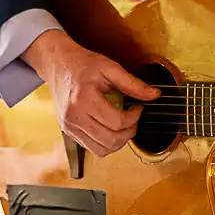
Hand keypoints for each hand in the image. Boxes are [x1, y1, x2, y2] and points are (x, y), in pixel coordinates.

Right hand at [22, 29, 159, 156]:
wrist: (58, 65)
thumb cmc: (83, 64)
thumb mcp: (110, 67)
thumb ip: (133, 83)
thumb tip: (155, 95)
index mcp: (84, 98)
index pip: (117, 122)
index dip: (135, 117)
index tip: (139, 107)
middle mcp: (74, 116)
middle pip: (110, 140)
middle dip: (129, 132)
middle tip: (134, 119)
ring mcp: (69, 126)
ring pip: (101, 150)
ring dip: (119, 142)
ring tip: (124, 125)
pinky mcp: (68, 131)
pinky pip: (92, 148)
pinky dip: (106, 143)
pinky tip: (111, 127)